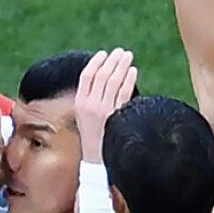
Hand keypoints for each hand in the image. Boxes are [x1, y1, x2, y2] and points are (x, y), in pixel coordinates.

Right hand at [75, 48, 137, 163]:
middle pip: (101, 75)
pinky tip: (133, 71)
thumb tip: (105, 77)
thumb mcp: (86, 117)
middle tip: (120, 52)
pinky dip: (129, 79)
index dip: (95, 62)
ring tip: (128, 56)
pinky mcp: (117, 116)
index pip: (86, 76)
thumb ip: (91, 99)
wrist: (97, 160)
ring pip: (113, 81)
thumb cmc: (95, 137)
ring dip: (121, 65)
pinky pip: (124, 93)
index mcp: (79, 103)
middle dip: (112, 61)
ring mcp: (103, 110)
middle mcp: (90, 105)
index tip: (104, 53)